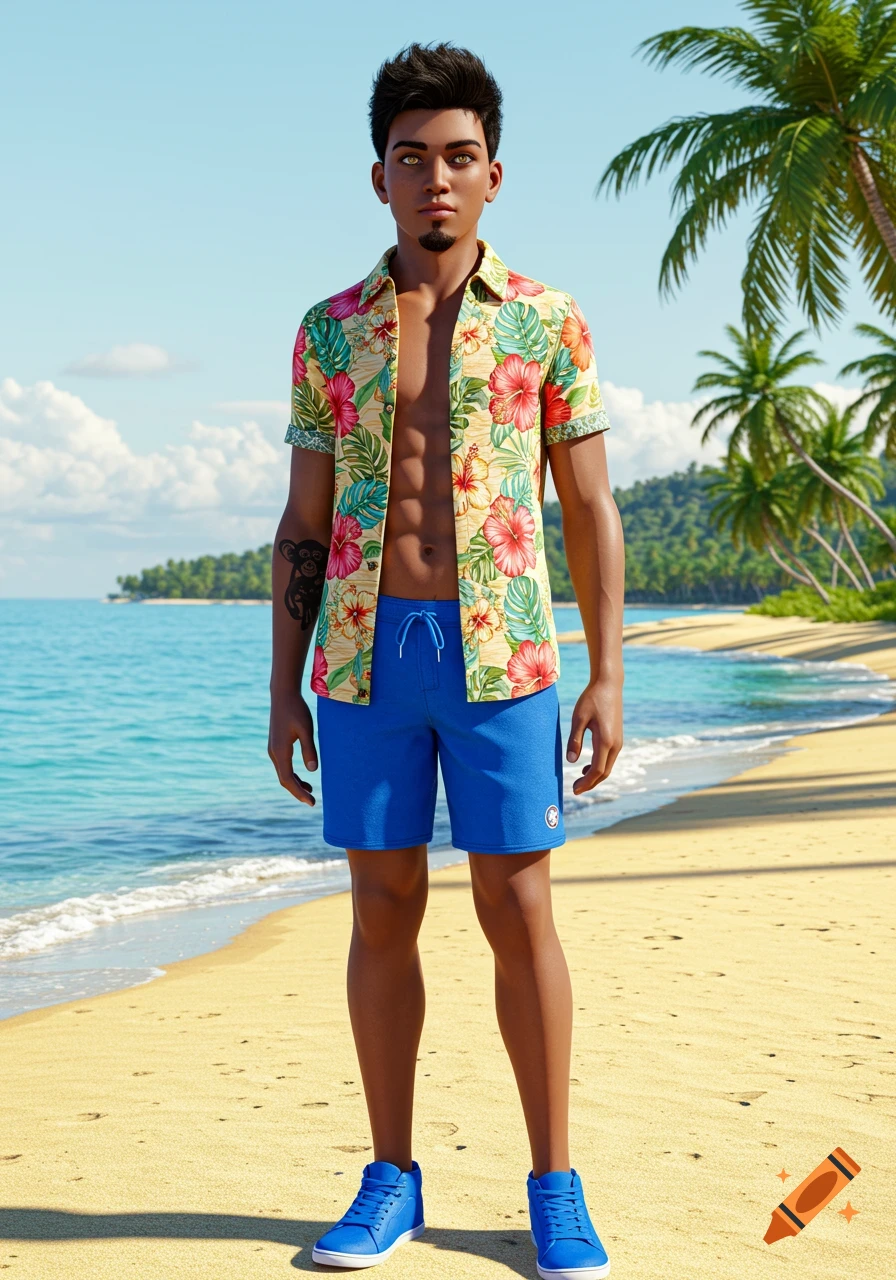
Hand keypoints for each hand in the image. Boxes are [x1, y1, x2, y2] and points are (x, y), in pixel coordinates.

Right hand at [268, 689, 317, 805]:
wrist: (283, 695)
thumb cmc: (296, 710)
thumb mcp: (306, 729)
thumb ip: (309, 750)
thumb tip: (312, 771)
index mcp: (281, 751)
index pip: (288, 779)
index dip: (299, 792)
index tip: (311, 802)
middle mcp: (274, 753)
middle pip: (284, 779)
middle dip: (297, 791)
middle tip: (312, 801)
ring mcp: (273, 749)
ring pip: (283, 773)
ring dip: (295, 783)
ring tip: (310, 791)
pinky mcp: (276, 745)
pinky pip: (283, 765)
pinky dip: (292, 774)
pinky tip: (304, 776)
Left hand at [566, 676, 622, 794]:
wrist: (608, 684)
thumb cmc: (591, 699)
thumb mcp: (578, 718)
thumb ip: (574, 740)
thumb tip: (570, 761)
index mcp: (605, 741)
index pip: (597, 771)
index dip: (586, 783)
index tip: (574, 790)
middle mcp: (615, 744)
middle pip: (604, 773)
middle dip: (590, 783)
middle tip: (575, 789)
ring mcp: (618, 741)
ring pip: (608, 766)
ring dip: (595, 776)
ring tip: (579, 781)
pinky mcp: (617, 737)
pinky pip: (609, 758)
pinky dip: (599, 767)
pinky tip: (587, 767)